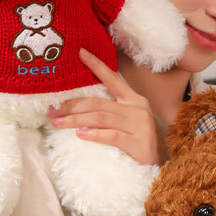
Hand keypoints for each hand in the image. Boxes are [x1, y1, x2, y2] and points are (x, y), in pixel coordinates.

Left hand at [48, 48, 165, 164]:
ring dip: (75, 120)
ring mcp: (138, 125)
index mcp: (133, 99)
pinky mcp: (138, 142)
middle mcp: (136, 108)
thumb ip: (111, 110)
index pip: (112, 78)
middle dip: (72, 105)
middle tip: (51, 109)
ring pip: (101, 117)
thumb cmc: (140, 140)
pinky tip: (80, 135)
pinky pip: (111, 136)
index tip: (80, 53)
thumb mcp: (129, 120)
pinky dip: (94, 134)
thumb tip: (80, 107)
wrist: (163, 162)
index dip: (96, 65)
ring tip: (57, 123)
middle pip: (98, 102)